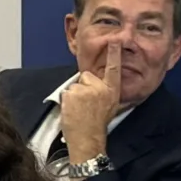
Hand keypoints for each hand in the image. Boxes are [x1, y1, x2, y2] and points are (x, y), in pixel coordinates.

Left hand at [60, 44, 121, 163]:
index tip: (114, 41)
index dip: (113, 54)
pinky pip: (66, 92)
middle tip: (86, 104)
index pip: (113, 69)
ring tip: (79, 110)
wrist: (87, 139)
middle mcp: (101, 88)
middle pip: (87, 76)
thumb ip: (106, 92)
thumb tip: (101, 83)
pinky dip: (66, 100)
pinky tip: (73, 111)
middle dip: (83, 87)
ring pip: (75, 85)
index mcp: (111, 91)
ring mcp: (86, 90)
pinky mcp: (73, 93)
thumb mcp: (110, 107)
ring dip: (74, 96)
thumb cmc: (97, 125)